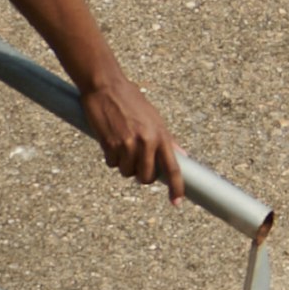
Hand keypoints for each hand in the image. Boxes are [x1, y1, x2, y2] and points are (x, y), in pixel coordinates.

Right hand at [81, 73, 181, 195]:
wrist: (106, 87)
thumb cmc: (131, 100)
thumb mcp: (155, 118)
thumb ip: (167, 139)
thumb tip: (182, 155)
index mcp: (161, 135)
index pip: (173, 168)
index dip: (176, 188)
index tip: (176, 203)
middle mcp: (147, 141)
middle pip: (147, 177)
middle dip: (142, 176)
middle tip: (137, 165)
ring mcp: (128, 144)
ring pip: (127, 172)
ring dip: (124, 166)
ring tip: (121, 147)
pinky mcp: (110, 144)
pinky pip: (112, 163)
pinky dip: (111, 158)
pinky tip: (110, 142)